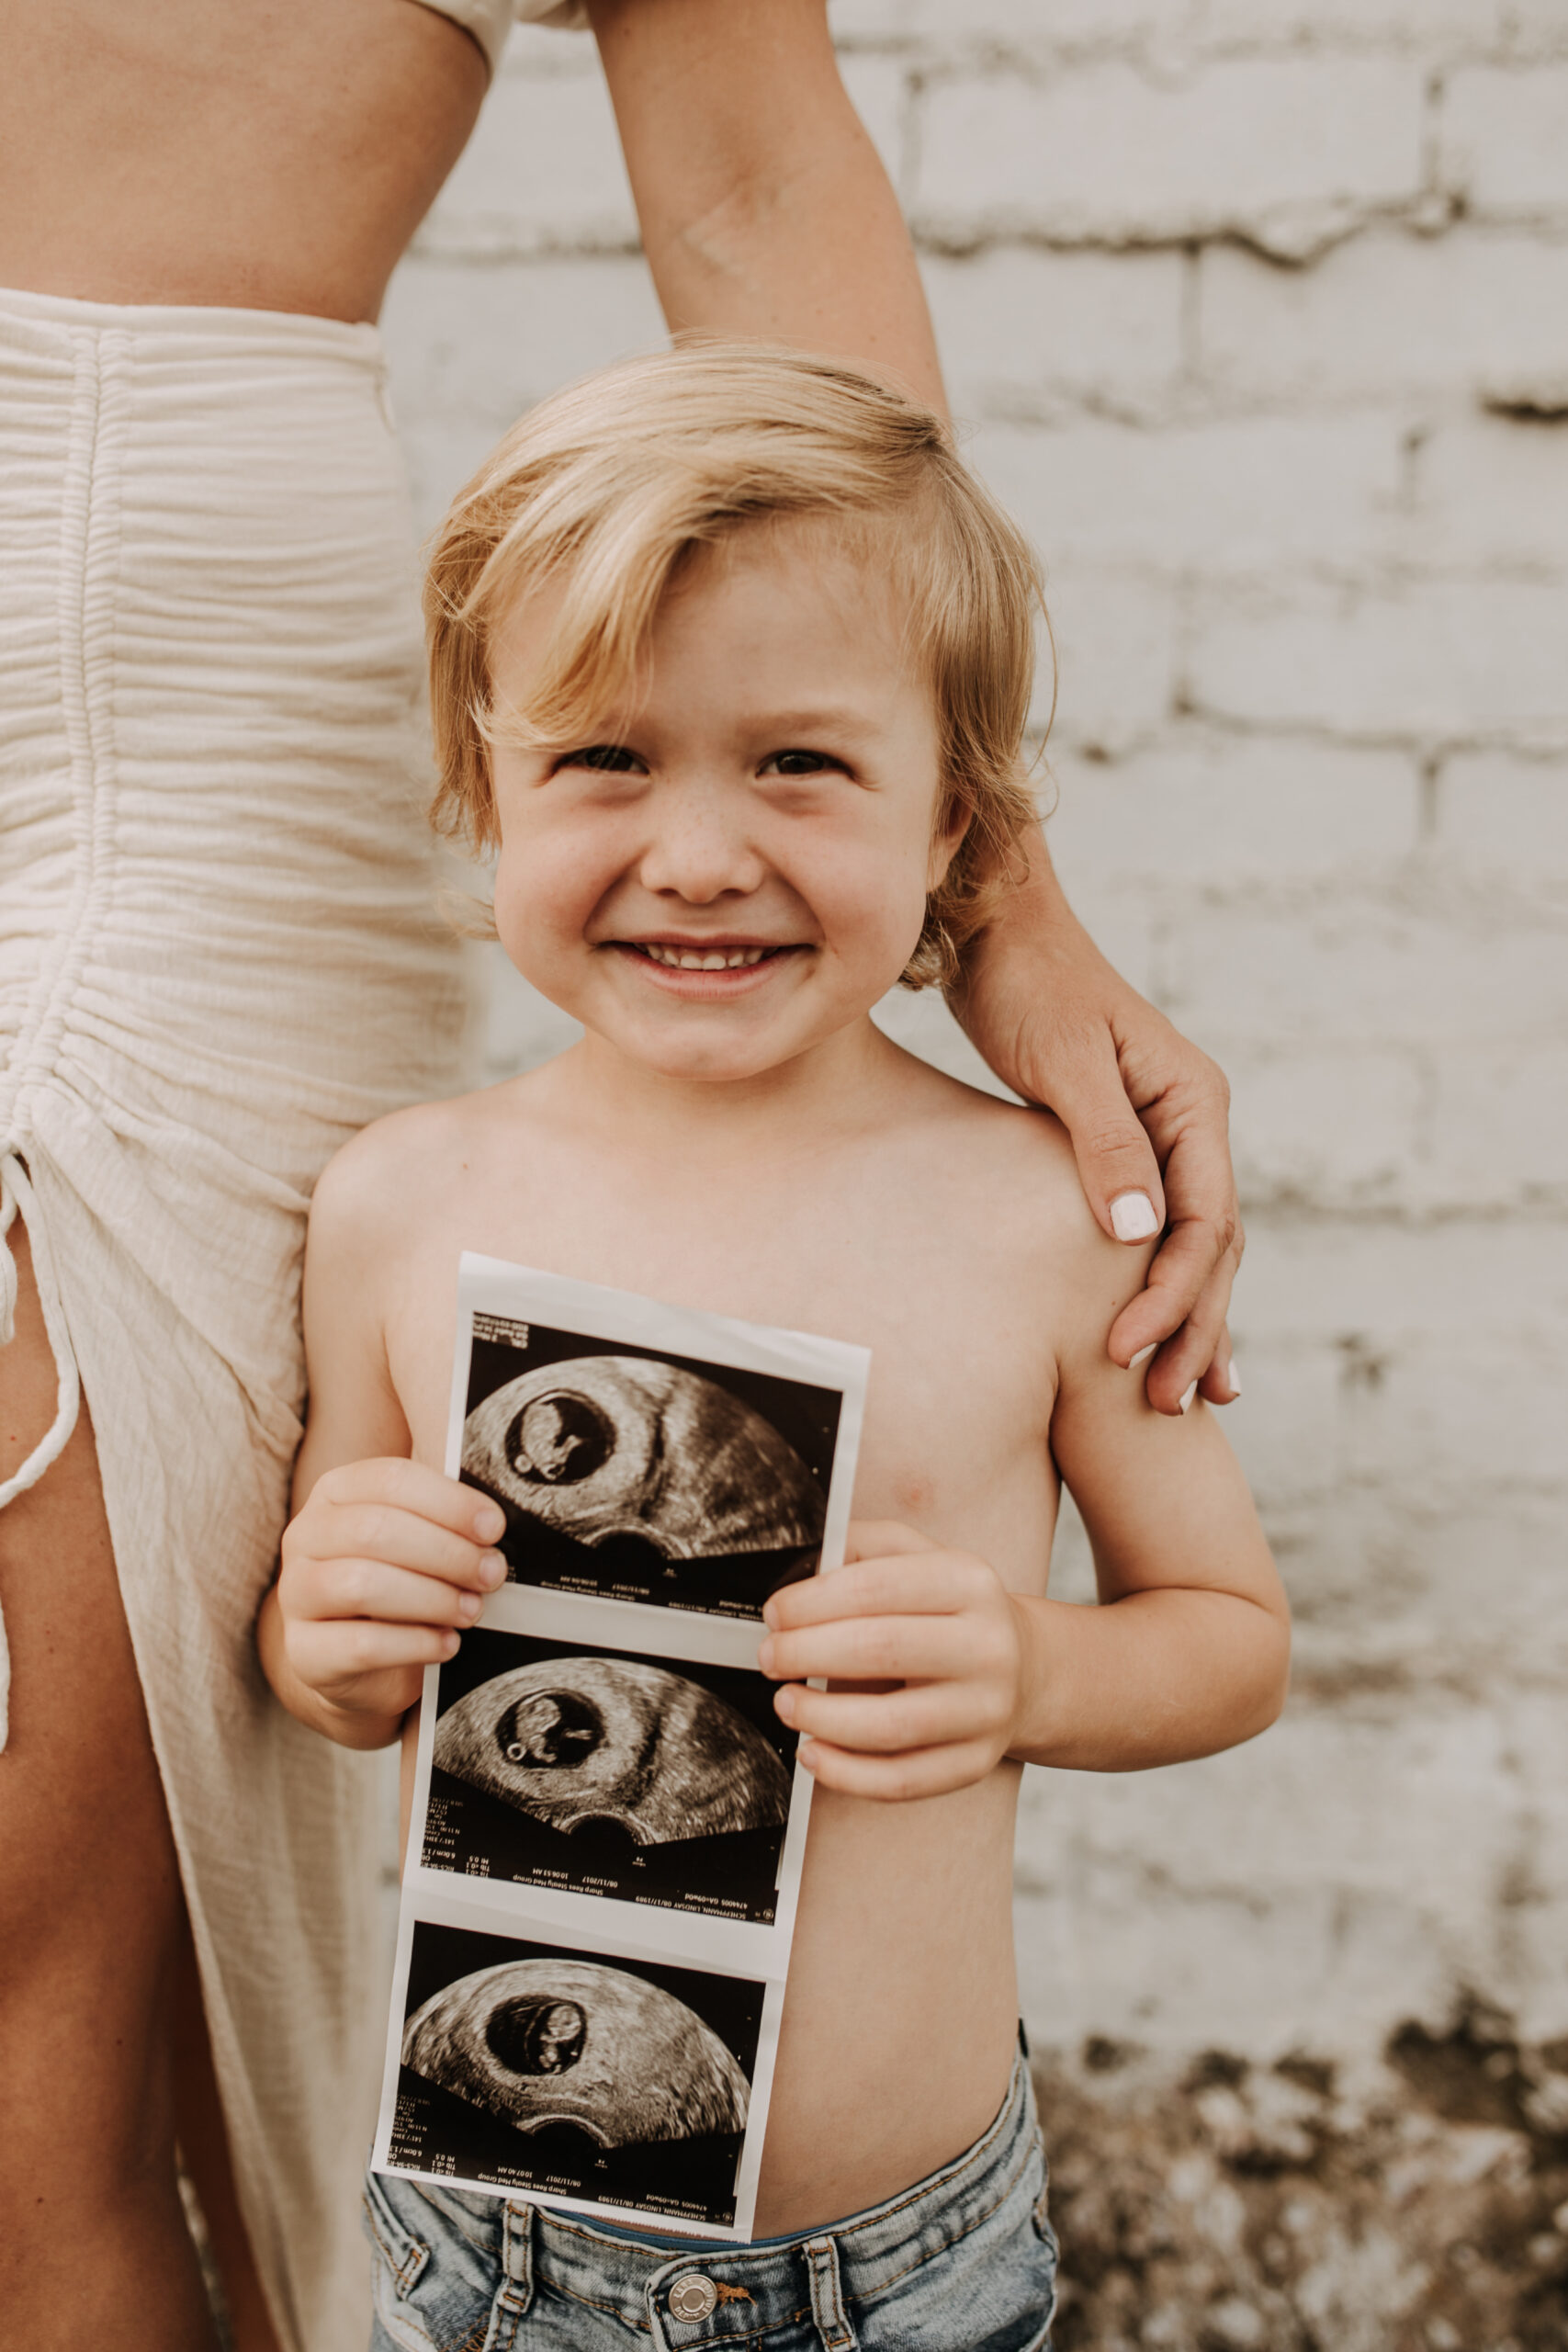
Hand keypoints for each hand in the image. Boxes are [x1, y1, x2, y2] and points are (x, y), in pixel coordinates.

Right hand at [276, 1459, 507, 1735]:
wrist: (359, 1662)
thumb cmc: (399, 1584)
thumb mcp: (418, 1539)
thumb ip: (445, 1520)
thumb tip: (494, 1522)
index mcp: (336, 1492)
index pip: (391, 1479)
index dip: (449, 1502)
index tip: (493, 1527)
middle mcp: (306, 1536)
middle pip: (376, 1530)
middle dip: (447, 1552)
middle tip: (491, 1573)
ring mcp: (296, 1594)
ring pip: (362, 1585)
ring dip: (433, 1598)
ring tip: (471, 1609)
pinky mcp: (304, 1653)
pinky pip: (362, 1645)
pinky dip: (416, 1643)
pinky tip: (446, 1643)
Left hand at [757, 1522, 1026, 1800]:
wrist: (1023, 1667)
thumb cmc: (951, 1609)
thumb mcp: (918, 1556)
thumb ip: (861, 1547)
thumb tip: (800, 1565)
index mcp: (968, 1581)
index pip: (876, 1587)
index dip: (811, 1602)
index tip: (776, 1613)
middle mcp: (987, 1645)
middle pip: (880, 1650)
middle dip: (805, 1653)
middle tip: (771, 1656)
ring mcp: (986, 1710)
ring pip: (890, 1726)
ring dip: (820, 1717)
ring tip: (787, 1702)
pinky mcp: (975, 1762)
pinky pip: (901, 1780)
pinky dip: (846, 1773)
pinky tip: (813, 1751)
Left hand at [951, 842, 1241, 1415]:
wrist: (1000, 934)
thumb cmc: (1028, 986)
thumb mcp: (1066, 1063)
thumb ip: (1105, 1145)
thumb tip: (1140, 1235)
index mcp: (1194, 1105)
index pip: (1205, 1225)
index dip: (1173, 1297)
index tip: (1126, 1354)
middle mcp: (1193, 1125)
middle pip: (1212, 1249)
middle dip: (1193, 1329)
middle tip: (1170, 1407)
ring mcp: (1164, 1139)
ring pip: (1192, 1249)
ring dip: (1186, 1322)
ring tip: (1180, 1399)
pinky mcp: (1123, 1149)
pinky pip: (1156, 1233)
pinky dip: (1160, 1288)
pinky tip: (1152, 1338)